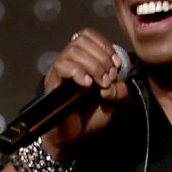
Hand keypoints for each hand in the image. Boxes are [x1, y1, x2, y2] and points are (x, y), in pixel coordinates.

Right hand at [41, 28, 130, 154]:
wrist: (75, 136)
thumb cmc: (91, 117)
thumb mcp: (113, 101)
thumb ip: (119, 88)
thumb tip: (115, 80)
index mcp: (84, 59)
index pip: (90, 35)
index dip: (105, 45)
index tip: (117, 65)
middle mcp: (70, 60)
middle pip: (82, 39)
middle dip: (102, 57)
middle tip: (109, 78)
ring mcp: (59, 70)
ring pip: (73, 51)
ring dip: (93, 65)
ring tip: (100, 83)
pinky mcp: (52, 82)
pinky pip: (62, 67)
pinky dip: (78, 72)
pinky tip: (87, 85)